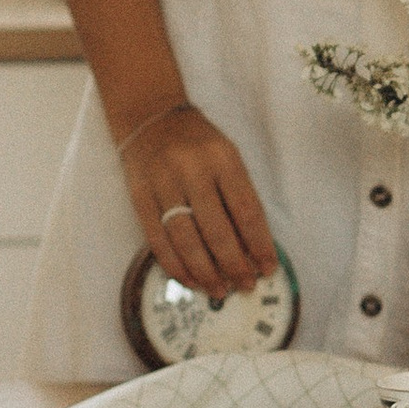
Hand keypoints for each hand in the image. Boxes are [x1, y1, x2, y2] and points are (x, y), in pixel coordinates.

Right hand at [115, 102, 275, 297]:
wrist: (150, 118)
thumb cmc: (199, 143)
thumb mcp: (228, 158)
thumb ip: (240, 197)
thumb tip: (253, 248)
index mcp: (223, 159)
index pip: (247, 210)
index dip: (260, 244)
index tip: (268, 268)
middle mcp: (192, 170)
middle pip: (216, 229)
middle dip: (234, 264)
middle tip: (245, 285)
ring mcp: (163, 184)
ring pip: (185, 239)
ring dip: (205, 271)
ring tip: (220, 289)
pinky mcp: (139, 197)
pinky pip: (158, 239)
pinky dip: (175, 265)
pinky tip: (190, 280)